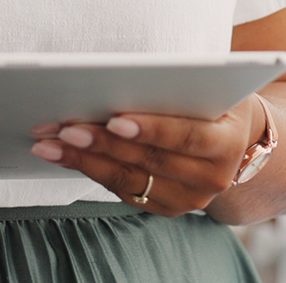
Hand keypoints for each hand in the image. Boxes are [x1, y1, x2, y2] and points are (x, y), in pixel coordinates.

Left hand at [29, 95, 265, 215]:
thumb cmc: (214, 98)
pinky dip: (89, 171)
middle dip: (102, 144)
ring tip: (48, 143)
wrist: (237, 140)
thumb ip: (177, 86)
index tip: (113, 120)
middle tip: (64, 128)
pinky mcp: (167, 207)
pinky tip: (62, 155)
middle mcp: (212, 177)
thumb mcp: (210, 85)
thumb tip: (116, 78)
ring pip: (129, 179)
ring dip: (83, 161)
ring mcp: (189, 198)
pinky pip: (123, 190)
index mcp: (228, 142)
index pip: (185, 136)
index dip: (150, 129)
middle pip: (149, 160)